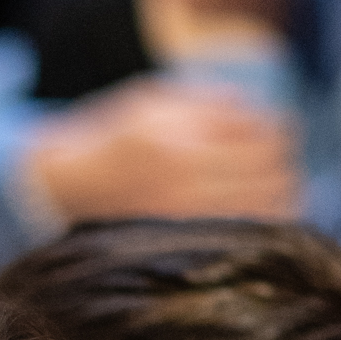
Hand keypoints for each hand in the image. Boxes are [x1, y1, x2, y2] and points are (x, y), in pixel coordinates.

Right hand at [24, 79, 299, 225]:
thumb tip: (259, 110)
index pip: (261, 132)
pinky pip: (244, 231)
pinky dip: (260, 220)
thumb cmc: (109, 137)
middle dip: (283, 161)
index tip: (274, 130)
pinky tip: (252, 212)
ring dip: (279, 193)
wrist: (57, 188)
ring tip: (267, 186)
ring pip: (266, 205)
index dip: (278, 128)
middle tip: (274, 159)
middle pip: (272, 169)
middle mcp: (182, 176)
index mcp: (176, 135)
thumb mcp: (152, 99)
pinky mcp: (181, 240)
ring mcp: (183, 213)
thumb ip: (209, 100)